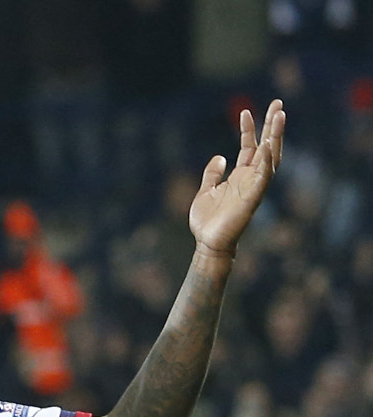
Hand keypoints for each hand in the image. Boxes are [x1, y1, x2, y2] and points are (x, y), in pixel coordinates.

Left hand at [189, 100, 284, 255]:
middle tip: (278, 103)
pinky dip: (266, 160)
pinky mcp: (253, 197)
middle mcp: (250, 178)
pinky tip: (267, 144)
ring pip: (270, 156)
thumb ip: (212, 173)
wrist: (208, 243)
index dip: (248, 129)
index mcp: (240, 175)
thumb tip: (220, 156)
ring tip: (279, 115)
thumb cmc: (207, 221)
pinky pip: (264, 175)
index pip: (249, 147)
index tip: (245, 111)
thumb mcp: (205, 190)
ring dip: (275, 136)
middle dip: (272, 125)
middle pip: (266, 146)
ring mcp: (254, 186)